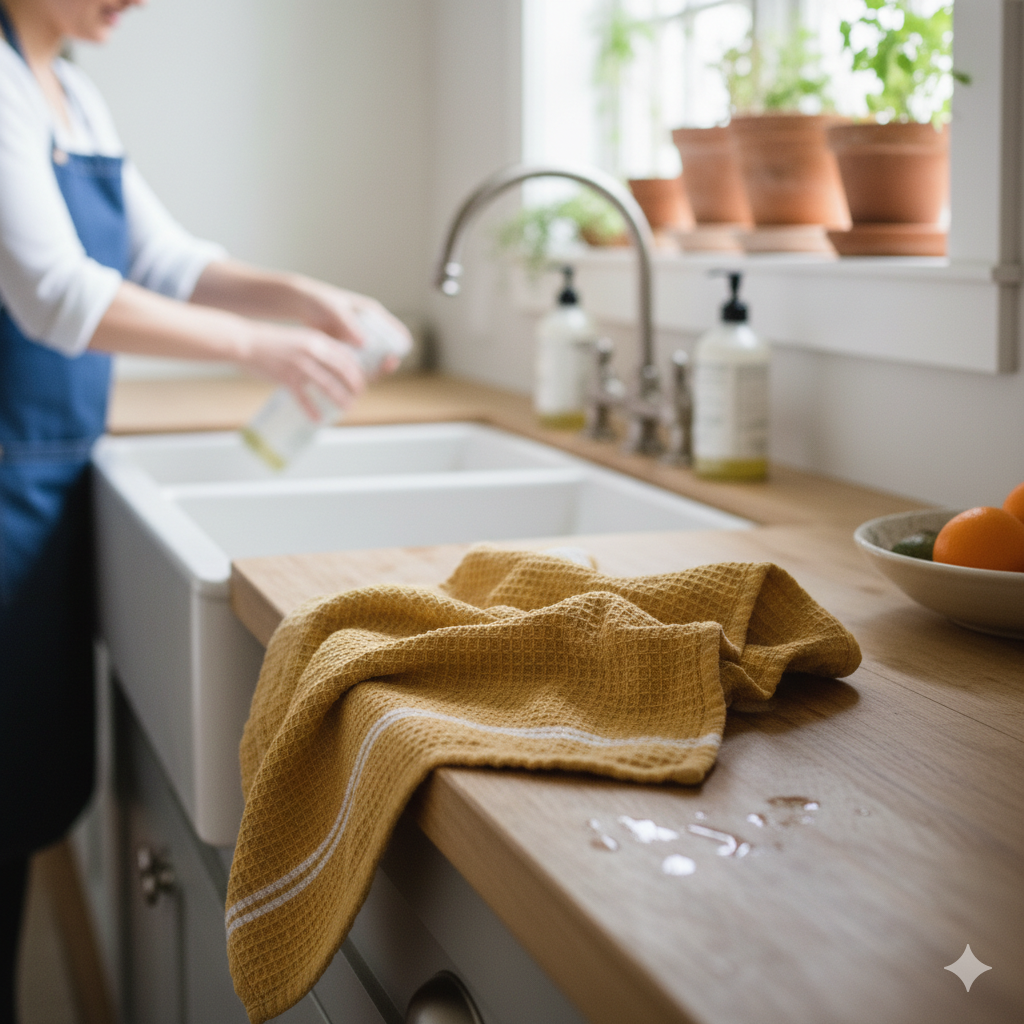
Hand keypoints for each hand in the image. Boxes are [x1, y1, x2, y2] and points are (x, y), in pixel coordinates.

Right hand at [241, 321, 366, 419]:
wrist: (247, 342)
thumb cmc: (274, 342)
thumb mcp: (301, 339)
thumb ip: (317, 350)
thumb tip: (333, 368)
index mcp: (317, 340)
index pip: (346, 357)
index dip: (357, 371)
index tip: (360, 382)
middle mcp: (312, 351)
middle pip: (342, 371)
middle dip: (354, 386)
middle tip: (357, 397)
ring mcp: (299, 365)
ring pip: (328, 386)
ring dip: (340, 399)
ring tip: (346, 407)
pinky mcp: (285, 378)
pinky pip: (303, 398)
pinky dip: (311, 410)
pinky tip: (318, 419)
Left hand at [294, 279, 411, 375]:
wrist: (302, 305)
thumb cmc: (319, 301)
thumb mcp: (335, 310)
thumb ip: (348, 324)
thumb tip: (364, 343)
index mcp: (372, 314)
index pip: (394, 329)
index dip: (402, 342)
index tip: (402, 352)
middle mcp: (369, 329)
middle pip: (386, 349)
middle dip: (388, 360)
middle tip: (387, 366)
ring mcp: (358, 341)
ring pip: (372, 359)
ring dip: (372, 369)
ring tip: (370, 374)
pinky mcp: (347, 350)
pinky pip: (356, 363)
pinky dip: (356, 370)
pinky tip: (352, 377)